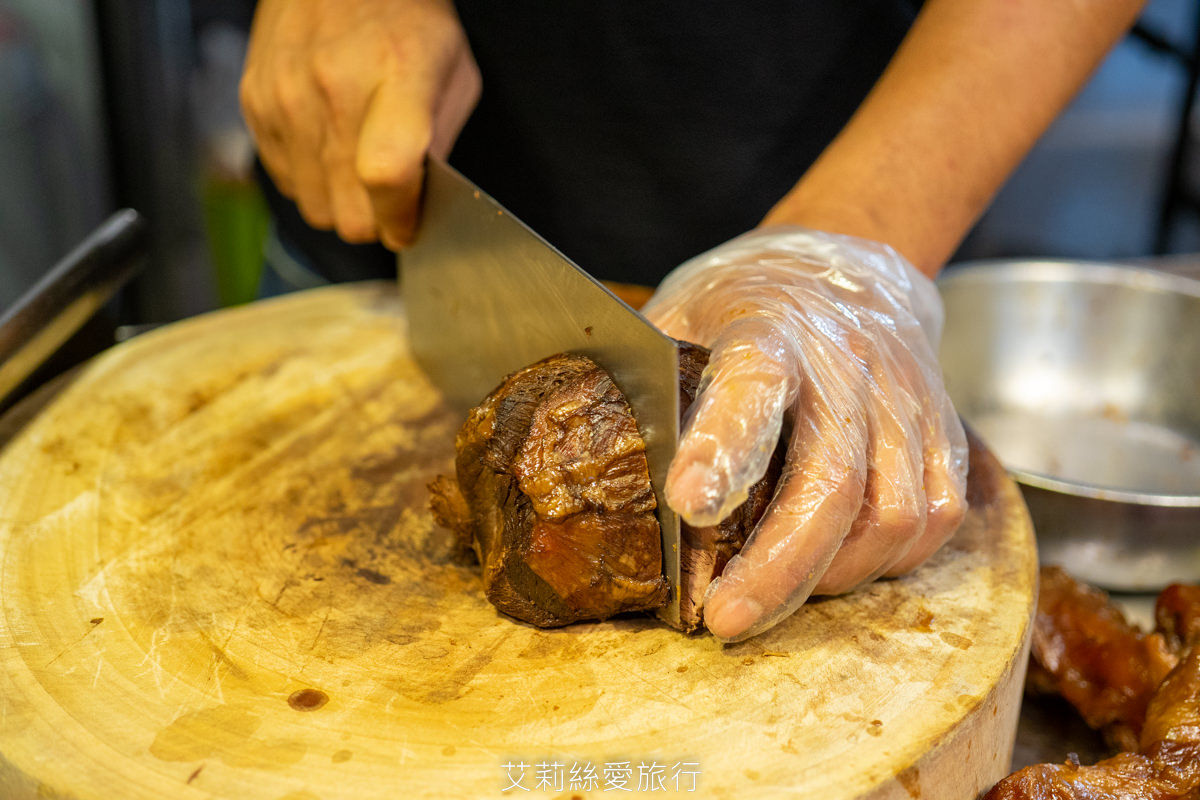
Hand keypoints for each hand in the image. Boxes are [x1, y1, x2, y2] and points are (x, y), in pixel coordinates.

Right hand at [239, 0, 479, 248]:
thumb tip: (418, 207)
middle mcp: (334, 88)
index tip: (408, 226)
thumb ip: (441, 144)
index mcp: (399, 76)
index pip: (387, 175)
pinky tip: (327, 146)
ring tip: (359, 167)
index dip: (400, 218)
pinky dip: (310, 180)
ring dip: (340, 204)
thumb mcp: (452, 71)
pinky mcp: (254, 104)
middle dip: (374, 221)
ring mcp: (287, 97)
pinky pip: (284, 182)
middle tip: (389, 200)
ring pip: (314, 208)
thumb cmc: (405, 19)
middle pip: (348, 211)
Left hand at [641, 227, 967, 641]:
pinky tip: (839, 565)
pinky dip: (887, 561)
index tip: (688, 508)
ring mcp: (906, 396)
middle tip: (725, 620)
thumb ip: (645, 378)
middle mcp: (847, 362)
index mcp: (770, 330)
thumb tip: (587, 462)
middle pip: (832, 480)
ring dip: (833, 574)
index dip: (724, 448)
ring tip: (776, 592)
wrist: (852, 259)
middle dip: (781, 567)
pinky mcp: (945, 429)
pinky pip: (934, 519)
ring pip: (894, 514)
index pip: (753, 390)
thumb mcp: (680, 312)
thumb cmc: (747, 301)